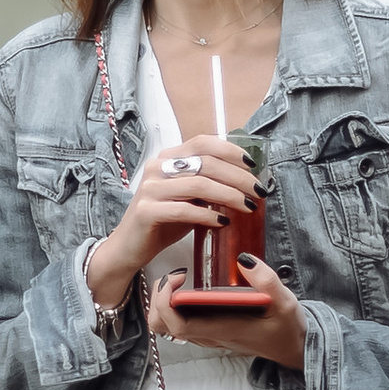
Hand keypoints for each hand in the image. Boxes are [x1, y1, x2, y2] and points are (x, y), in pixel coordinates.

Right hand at [85, 135, 265, 314]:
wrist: (130, 247)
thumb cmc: (163, 221)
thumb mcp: (189, 199)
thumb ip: (209, 186)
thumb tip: (246, 183)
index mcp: (167, 158)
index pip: (203, 142)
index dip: (230, 151)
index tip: (252, 166)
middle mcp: (157, 167)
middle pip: (206, 163)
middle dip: (238, 177)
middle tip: (258, 191)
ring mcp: (150, 188)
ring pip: (198, 184)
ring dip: (229, 195)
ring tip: (247, 207)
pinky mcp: (146, 211)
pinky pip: (184, 209)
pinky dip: (208, 215)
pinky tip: (222, 222)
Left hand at [147, 252, 305, 372]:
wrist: (293, 347)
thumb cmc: (287, 327)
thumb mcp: (285, 302)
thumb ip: (266, 281)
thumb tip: (243, 260)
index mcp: (223, 330)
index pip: (179, 325)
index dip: (166, 302)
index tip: (177, 277)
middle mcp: (210, 336)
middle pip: (164, 326)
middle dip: (157, 299)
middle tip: (173, 276)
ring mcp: (208, 337)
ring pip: (168, 327)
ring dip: (162, 304)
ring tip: (175, 282)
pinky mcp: (210, 333)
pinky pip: (179, 324)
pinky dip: (171, 307)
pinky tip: (185, 289)